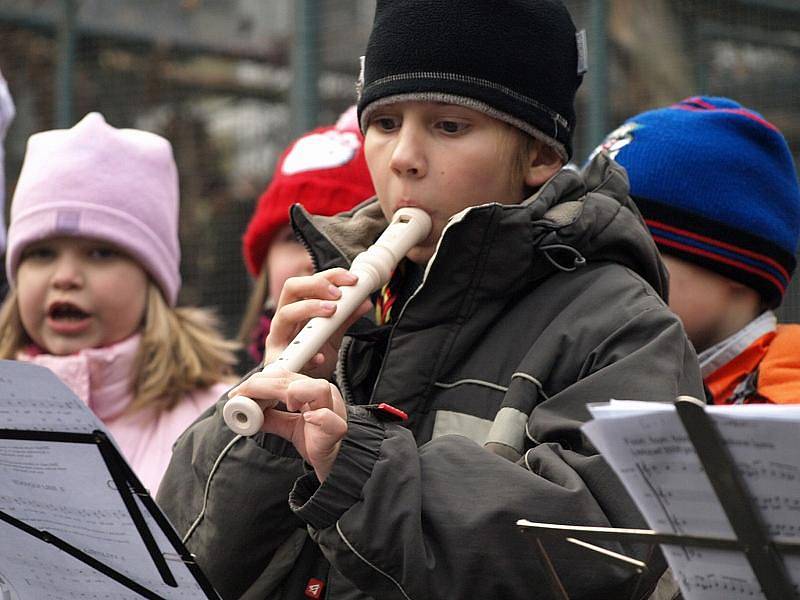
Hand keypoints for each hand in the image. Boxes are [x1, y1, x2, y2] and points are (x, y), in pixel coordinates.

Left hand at [229, 367, 346, 481]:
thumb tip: (246, 412)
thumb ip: (271, 417)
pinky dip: (319, 417)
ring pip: (319, 389)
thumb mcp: (289, 427)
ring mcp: (334, 411)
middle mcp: (324, 396)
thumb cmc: (316, 441)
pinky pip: (331, 420)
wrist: (335, 464)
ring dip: (295, 392)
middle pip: (295, 380)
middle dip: (264, 386)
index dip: (259, 381)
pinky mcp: (337, 430)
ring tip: (282, 405)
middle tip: (243, 396)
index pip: (285, 376)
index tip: (239, 392)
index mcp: (312, 391)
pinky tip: (307, 418)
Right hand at [264, 268, 371, 378]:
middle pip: (291, 288)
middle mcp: (284, 320)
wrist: (302, 389)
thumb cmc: (313, 357)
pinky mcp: (275, 363)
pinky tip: (320, 357)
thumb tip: (364, 301)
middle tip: (339, 294)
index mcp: (297, 308)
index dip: (329, 276)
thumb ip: (345, 318)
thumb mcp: (332, 336)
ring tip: (332, 312)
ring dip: (309, 308)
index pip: (308, 282)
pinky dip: (306, 354)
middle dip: (316, 285)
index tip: (352, 280)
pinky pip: (287, 355)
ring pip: (285, 315)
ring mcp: (277, 339)